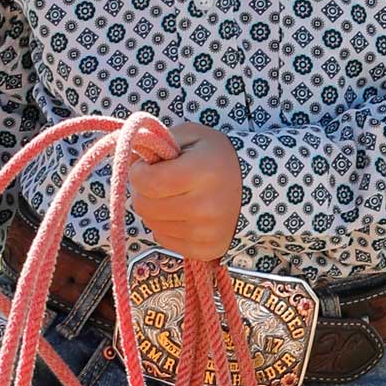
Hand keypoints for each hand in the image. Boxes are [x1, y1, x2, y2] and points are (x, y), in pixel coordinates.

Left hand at [127, 121, 242, 261]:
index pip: (147, 182)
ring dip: (154, 209)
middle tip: (156, 182)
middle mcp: (205, 206)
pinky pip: (165, 240)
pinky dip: (166, 226)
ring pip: (152, 225)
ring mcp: (207, 232)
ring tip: (171, 197)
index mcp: (202, 172)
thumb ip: (159, 141)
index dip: (138, 172)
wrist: (256, 187)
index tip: (145, 166)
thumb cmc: (217, 156)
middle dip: (143, 191)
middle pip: (145, 206)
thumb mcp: (192, 136)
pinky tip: (180, 214)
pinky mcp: (207, 250)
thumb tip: (130, 157)